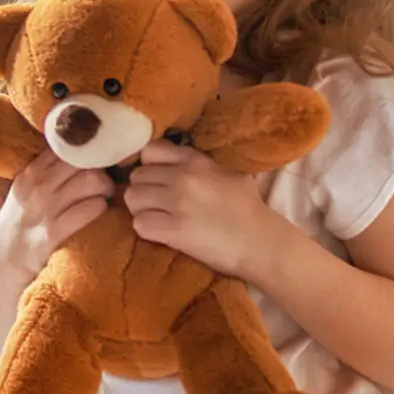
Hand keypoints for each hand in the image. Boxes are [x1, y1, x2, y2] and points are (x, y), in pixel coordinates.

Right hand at [0, 148, 114, 286]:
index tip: (98, 160)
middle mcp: (36, 186)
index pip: (66, 145)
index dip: (88, 150)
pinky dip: (101, 209)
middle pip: (84, 159)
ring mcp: (44, 209)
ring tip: (104, 198)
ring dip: (106, 189)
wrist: (3, 267)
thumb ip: (47, 174)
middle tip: (106, 183)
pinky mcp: (52, 233)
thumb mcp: (24, 194)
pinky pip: (90, 209)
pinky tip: (99, 214)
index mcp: (30, 173)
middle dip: (102, 169)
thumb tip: (81, 156)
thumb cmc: (21, 228)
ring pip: (92, 180)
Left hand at [121, 140, 274, 279]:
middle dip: (144, 189)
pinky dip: (146, 229)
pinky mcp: (174, 231)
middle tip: (158, 203)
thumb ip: (198, 159)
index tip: (158, 179)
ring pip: (132, 198)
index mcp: (196, 160)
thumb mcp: (227, 169)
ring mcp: (177, 203)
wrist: (261, 243)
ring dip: (141, 209)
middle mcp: (183, 177)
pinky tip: (161, 231)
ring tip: (158, 217)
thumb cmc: (246, 207)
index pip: (150, 150)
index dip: (150, 166)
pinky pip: (139, 224)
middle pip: (137, 176)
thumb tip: (171, 154)